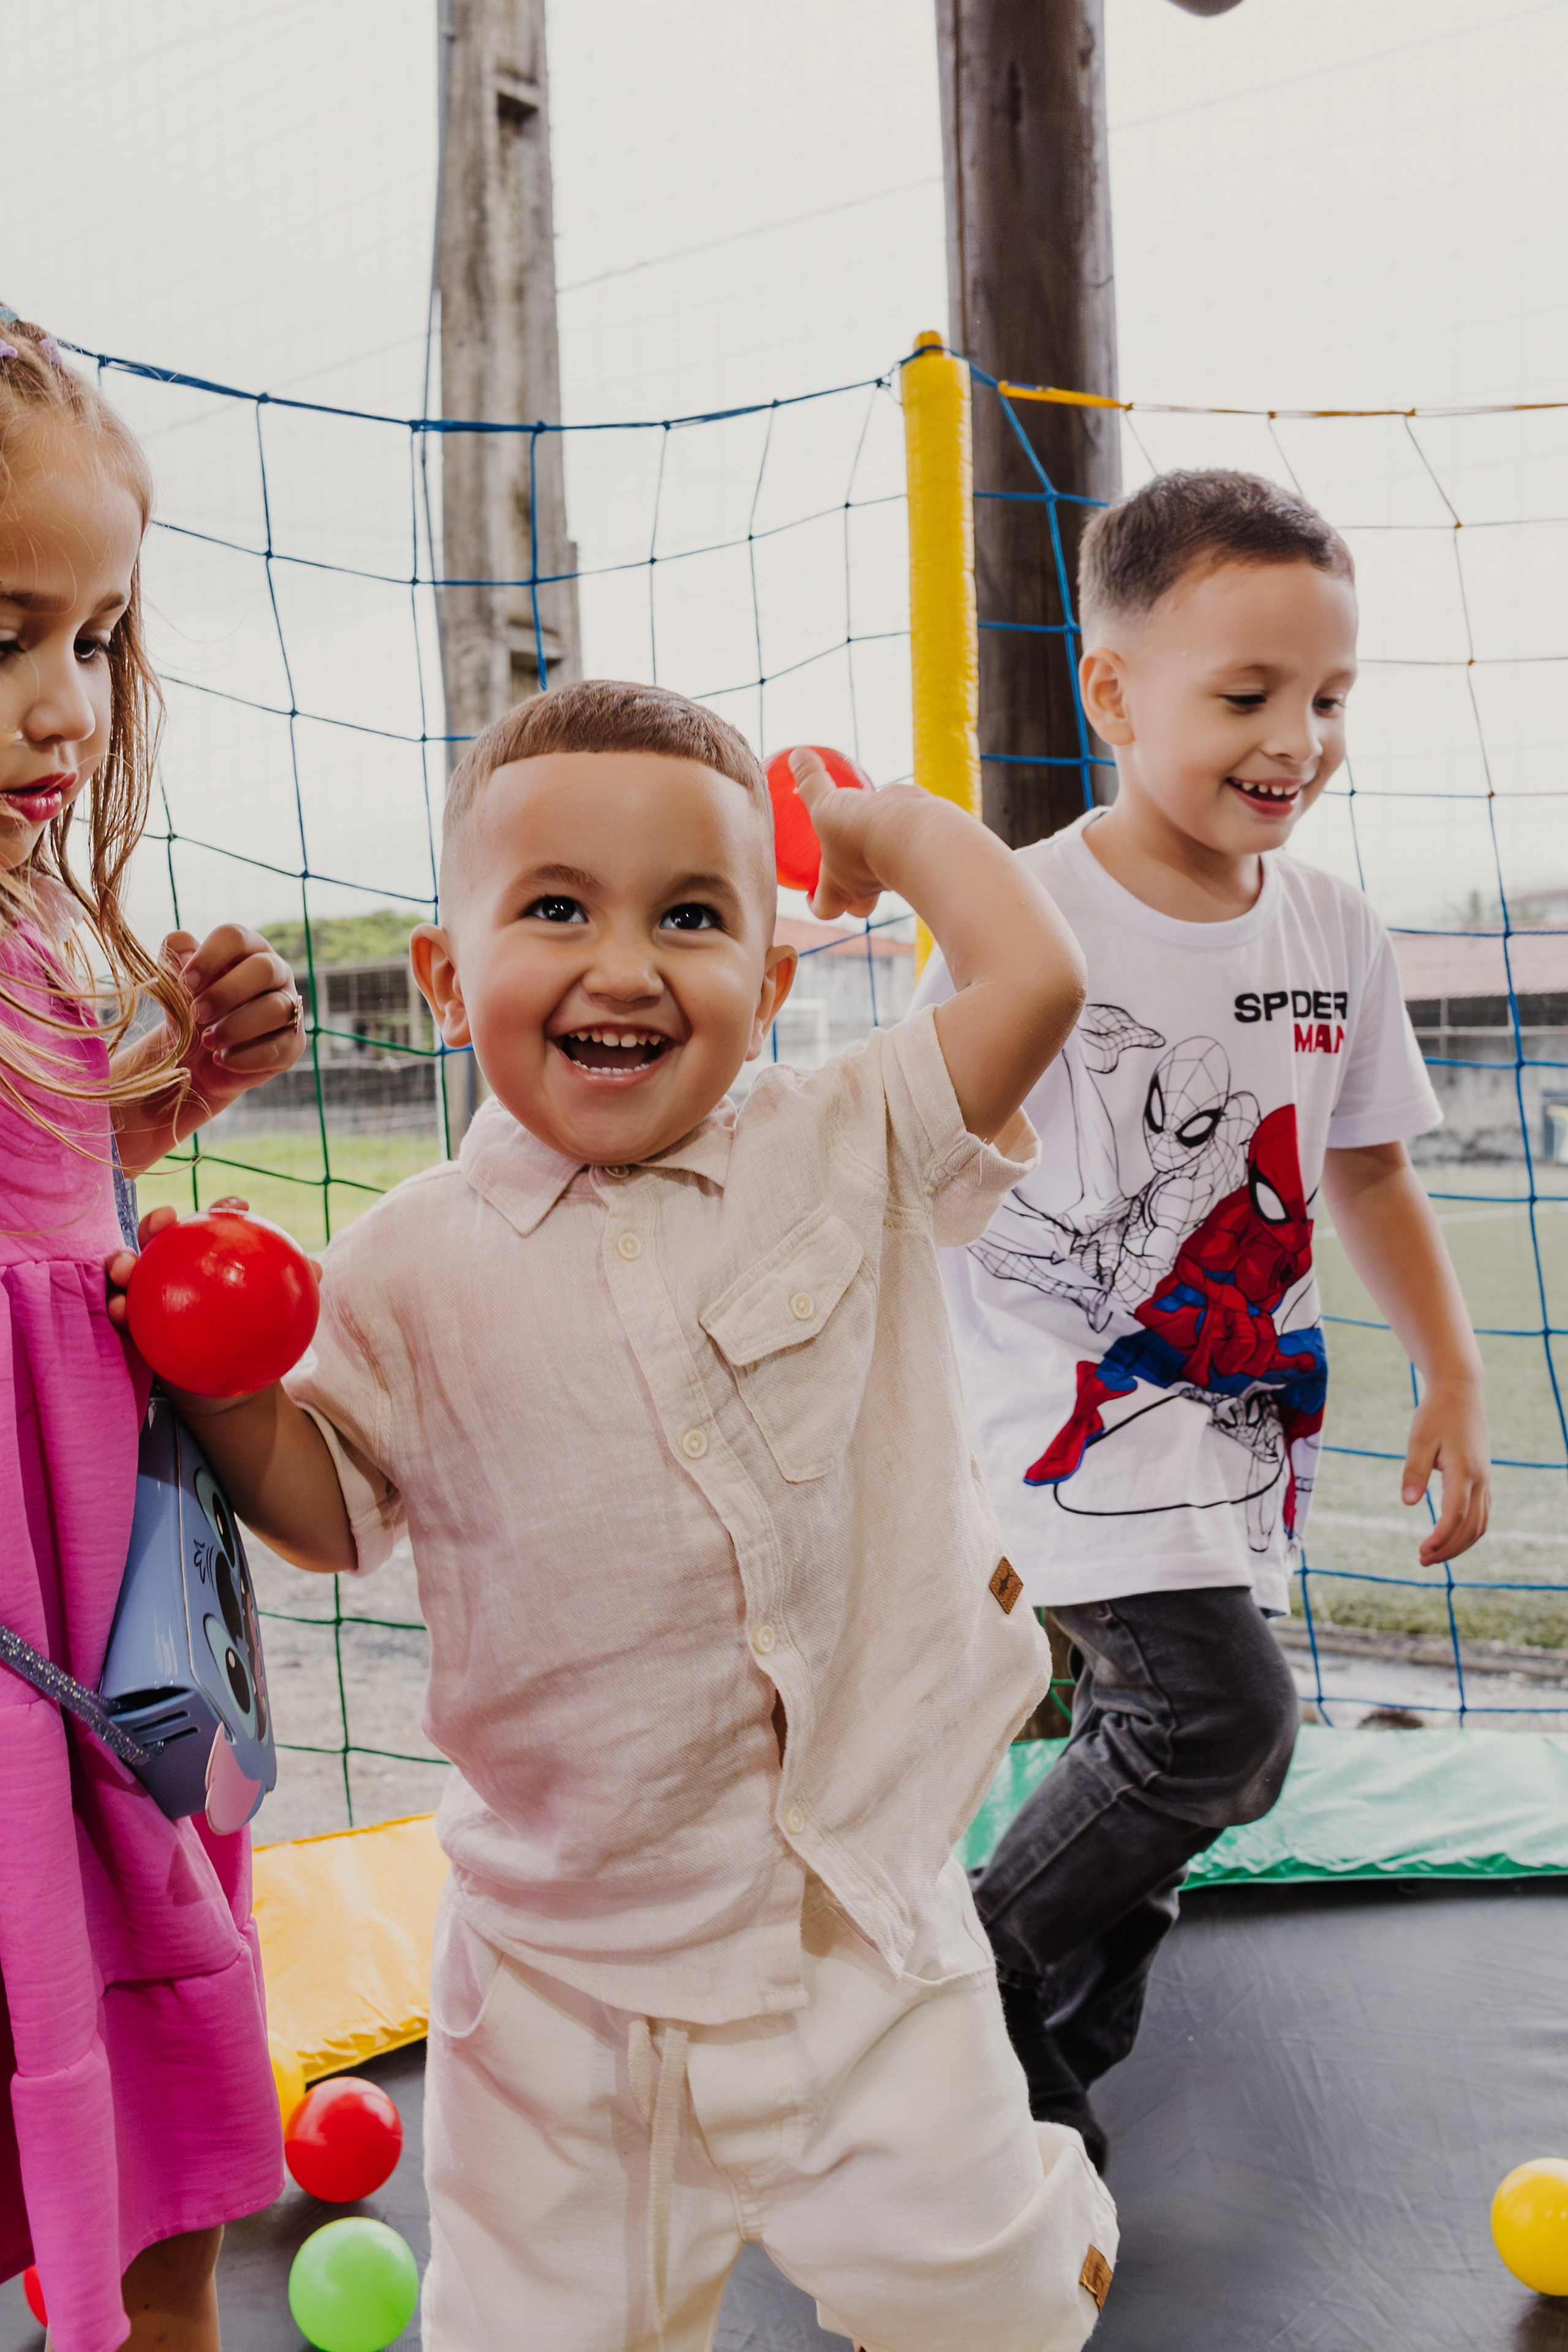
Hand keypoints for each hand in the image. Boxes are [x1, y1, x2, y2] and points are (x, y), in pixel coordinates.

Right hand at [104, 1197, 321, 1414]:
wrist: (233, 1391)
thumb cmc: (254, 1344)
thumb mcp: (278, 1320)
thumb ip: (293, 1292)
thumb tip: (314, 1268)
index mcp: (210, 1262)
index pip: (215, 1229)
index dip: (221, 1211)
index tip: (234, 1207)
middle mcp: (177, 1273)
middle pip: (162, 1240)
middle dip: (155, 1223)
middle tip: (163, 1219)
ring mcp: (152, 1298)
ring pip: (132, 1274)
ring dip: (122, 1263)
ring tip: (123, 1267)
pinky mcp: (137, 1327)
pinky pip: (124, 1316)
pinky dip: (118, 1310)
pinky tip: (119, 1310)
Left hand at [163, 924, 305, 1110]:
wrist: (196, 1061)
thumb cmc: (190, 1015)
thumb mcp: (175, 990)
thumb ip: (174, 963)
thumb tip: (179, 942)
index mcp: (245, 950)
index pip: (234, 937)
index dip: (209, 957)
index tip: (187, 982)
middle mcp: (275, 973)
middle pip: (264, 968)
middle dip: (226, 993)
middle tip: (198, 1014)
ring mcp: (289, 1008)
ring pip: (275, 1008)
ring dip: (236, 1027)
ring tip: (208, 1042)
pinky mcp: (293, 1044)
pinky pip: (278, 1047)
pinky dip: (245, 1056)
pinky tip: (222, 1058)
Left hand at [791, 748, 915, 922]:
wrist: (912, 833)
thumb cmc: (859, 831)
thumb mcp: (824, 804)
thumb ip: (810, 781)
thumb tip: (797, 754)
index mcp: (842, 885)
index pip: (826, 907)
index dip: (817, 904)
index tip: (811, 894)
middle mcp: (868, 884)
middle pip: (860, 904)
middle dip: (853, 896)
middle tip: (843, 870)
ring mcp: (894, 871)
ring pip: (885, 874)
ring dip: (877, 860)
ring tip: (868, 834)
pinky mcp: (914, 848)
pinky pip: (902, 839)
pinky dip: (897, 826)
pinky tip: (891, 804)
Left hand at [1402, 1374, 1490, 1564]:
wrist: (1461, 1392)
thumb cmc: (1436, 1414)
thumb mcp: (1419, 1439)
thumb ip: (1414, 1471)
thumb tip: (1408, 1503)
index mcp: (1464, 1472)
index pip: (1454, 1516)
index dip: (1440, 1539)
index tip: (1422, 1552)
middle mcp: (1480, 1480)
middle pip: (1470, 1527)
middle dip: (1449, 1549)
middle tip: (1423, 1561)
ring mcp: (1485, 1479)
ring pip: (1480, 1523)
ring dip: (1460, 1543)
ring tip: (1434, 1555)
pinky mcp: (1482, 1477)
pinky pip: (1482, 1512)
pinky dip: (1469, 1530)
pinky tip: (1450, 1536)